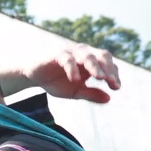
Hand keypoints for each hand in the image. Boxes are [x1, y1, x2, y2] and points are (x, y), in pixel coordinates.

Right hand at [3, 44, 121, 103]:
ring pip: (87, 55)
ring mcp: (71, 52)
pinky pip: (68, 59)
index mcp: (92, 61)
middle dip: (109, 69)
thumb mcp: (75, 92)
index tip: (116, 88)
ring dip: (95, 66)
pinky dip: (73, 69)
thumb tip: (109, 99)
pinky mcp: (57, 54)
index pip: (108, 65)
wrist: (34, 76)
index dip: (114, 75)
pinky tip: (76, 80)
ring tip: (100, 78)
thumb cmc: (57, 81)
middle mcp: (84, 53)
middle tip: (111, 82)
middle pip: (102, 55)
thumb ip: (91, 94)